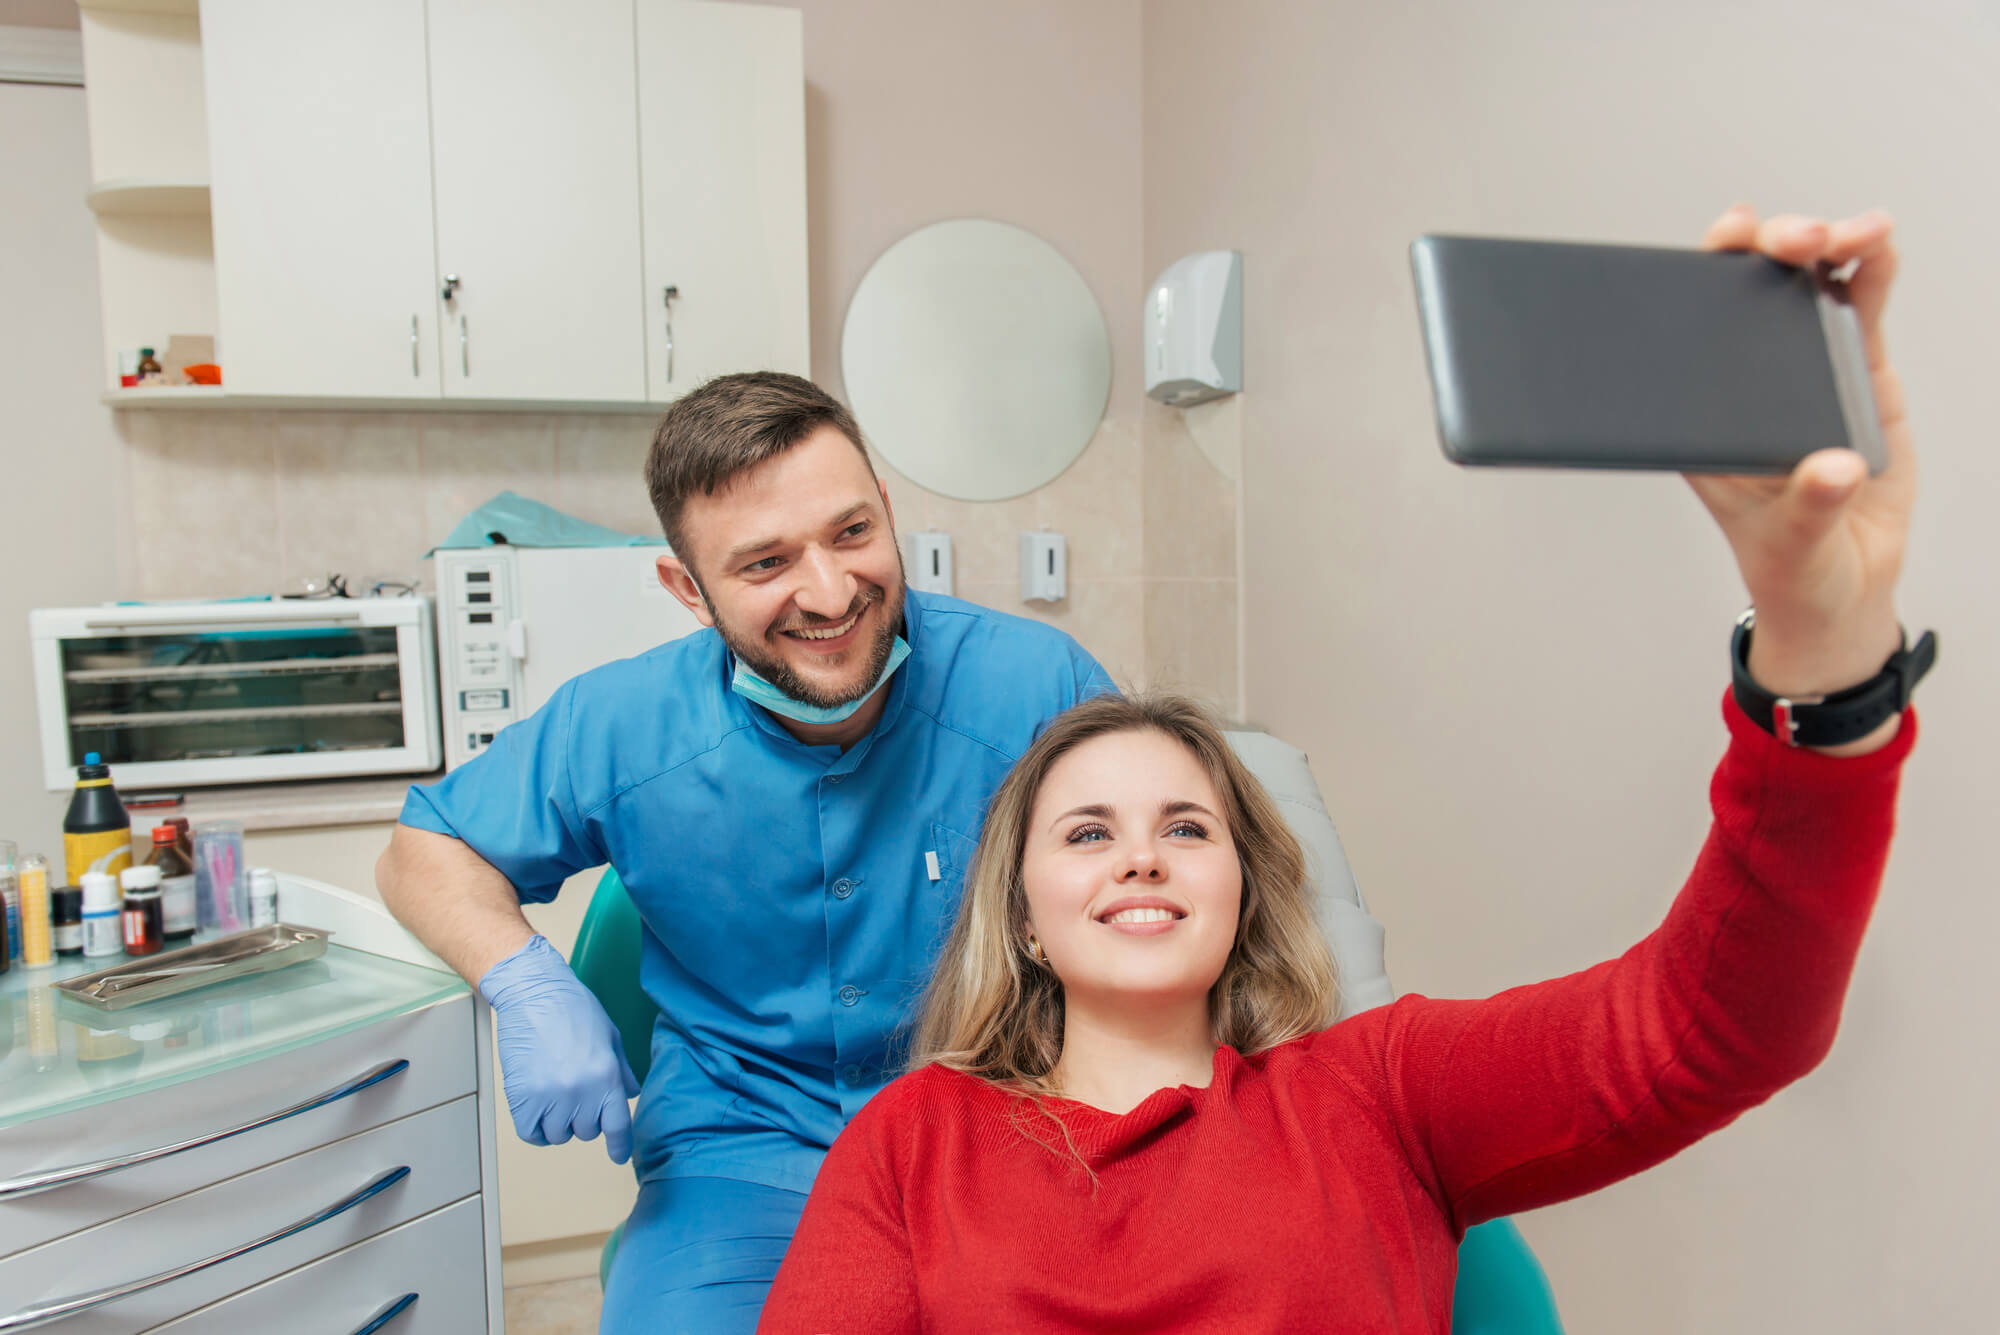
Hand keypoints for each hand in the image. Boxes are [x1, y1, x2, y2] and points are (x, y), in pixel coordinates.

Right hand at [478, 935, 641, 1163]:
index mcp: (607, 1077)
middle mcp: (581, 1092)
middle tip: (574, 1091)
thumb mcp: (610, 1037)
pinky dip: (535, 1127)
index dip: (620, 1145)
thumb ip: (621, 1071)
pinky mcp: (522, 1098)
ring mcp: (550, 1097)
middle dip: (584, 1118)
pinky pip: (532, 1134)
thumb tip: (629, 1095)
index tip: (619, 1156)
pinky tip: (538, 1109)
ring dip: (558, 1123)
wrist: (533, 993)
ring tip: (555, 1094)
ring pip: (559, 1136)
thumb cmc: (573, 1009)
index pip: (618, 1126)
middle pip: (587, 1132)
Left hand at [1686, 205, 1914, 728]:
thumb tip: (1836, 467)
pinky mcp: (1858, 377)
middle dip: (1771, 247)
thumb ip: (1812, 507)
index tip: (1727, 237)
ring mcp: (1806, 371)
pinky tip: (1879, 245)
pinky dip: (1872, 273)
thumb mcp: (1791, 544)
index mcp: (1707, 414)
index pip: (1694, 328)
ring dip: (1828, 245)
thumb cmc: (1792, 565)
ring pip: (1809, 289)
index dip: (1706, 272)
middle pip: (1752, 291)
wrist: (1843, 588)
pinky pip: (1862, 312)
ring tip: (1855, 232)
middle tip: (1797, 239)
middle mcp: (1750, 380)